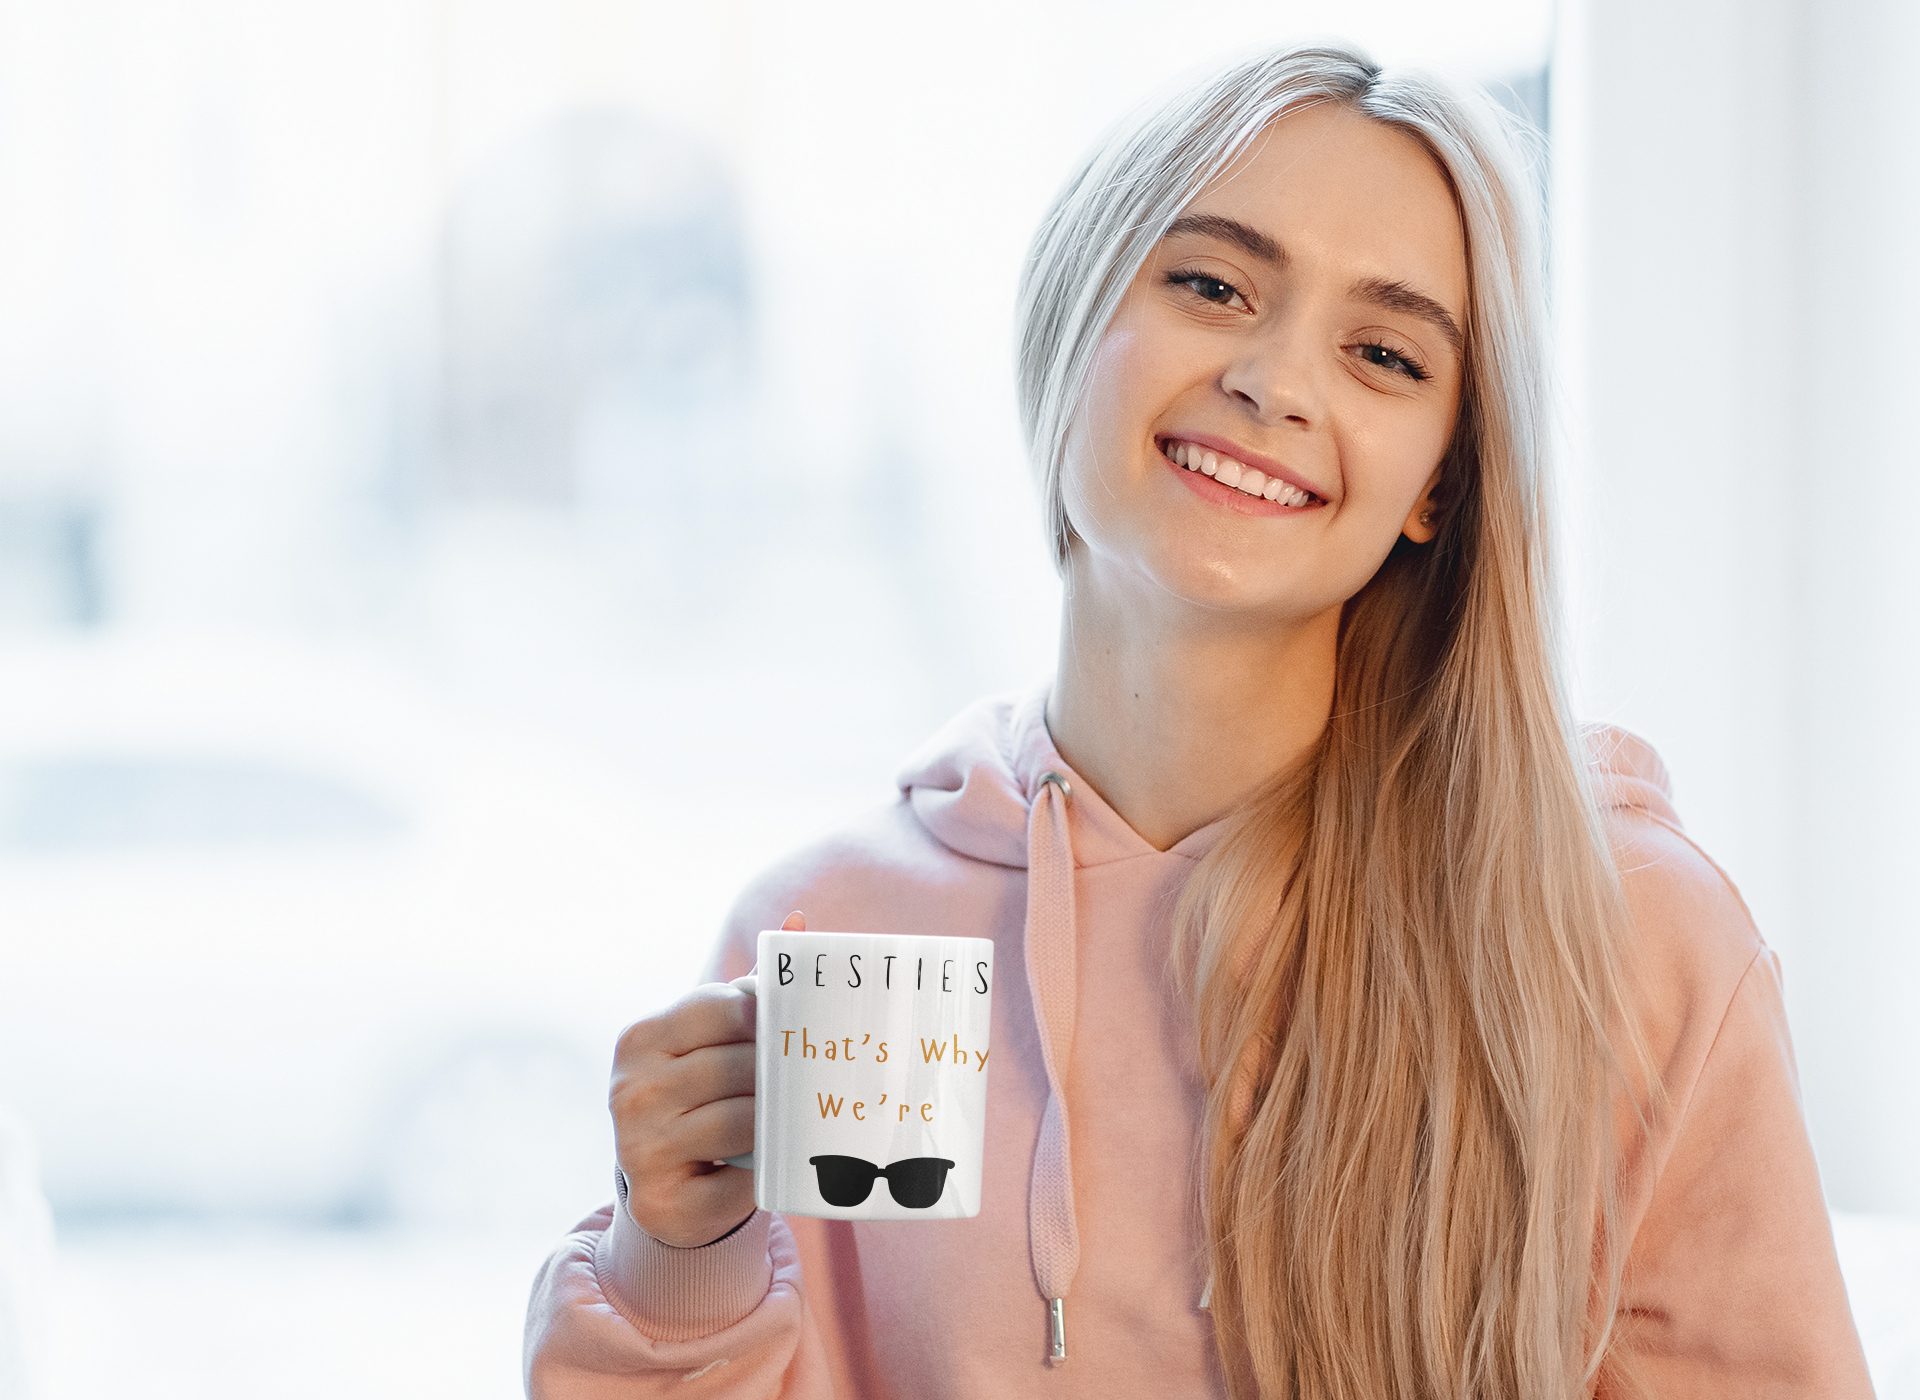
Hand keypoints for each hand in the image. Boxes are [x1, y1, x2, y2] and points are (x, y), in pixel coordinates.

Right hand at [608, 911, 802, 1246]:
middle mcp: (629, 1091)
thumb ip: (752, 988)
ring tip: (797, 1117)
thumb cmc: (701, 1095)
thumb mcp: (713, 1039)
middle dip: (780, 1073)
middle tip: (818, 1075)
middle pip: (736, 1066)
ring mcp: (639, 1150)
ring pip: (741, 1122)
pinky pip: (738, 1180)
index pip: (720, 1008)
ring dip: (777, 1122)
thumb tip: (801, 923)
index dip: (768, 1015)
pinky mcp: (661, 1203)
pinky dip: (762, 1174)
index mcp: (641, 1039)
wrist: (666, 1187)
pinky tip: (767, 1166)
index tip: (798, 1026)